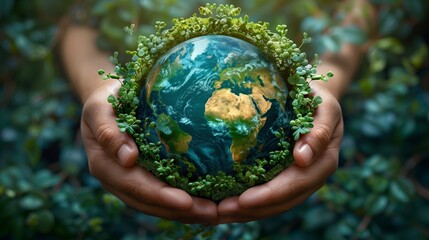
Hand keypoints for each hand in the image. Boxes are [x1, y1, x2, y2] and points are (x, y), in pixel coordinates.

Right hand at [81, 80, 217, 223]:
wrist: (109, 100)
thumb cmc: (107, 98)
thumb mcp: (100, 108)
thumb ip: (108, 131)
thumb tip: (128, 158)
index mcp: (104, 165)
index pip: (135, 186)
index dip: (161, 196)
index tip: (187, 201)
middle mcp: (116, 180)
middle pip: (149, 203)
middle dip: (180, 210)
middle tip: (212, 212)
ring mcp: (128, 183)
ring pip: (157, 205)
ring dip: (186, 213)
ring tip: (214, 212)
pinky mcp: (142, 179)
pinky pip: (162, 197)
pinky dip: (183, 204)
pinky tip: (205, 203)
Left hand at [217, 81, 342, 222]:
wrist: (317, 98)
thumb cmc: (317, 97)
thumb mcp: (324, 107)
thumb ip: (318, 131)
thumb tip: (302, 158)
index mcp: (323, 162)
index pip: (294, 185)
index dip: (269, 195)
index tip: (243, 200)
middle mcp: (312, 177)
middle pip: (282, 202)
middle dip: (251, 210)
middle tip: (220, 211)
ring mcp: (301, 181)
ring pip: (274, 205)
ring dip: (246, 212)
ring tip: (217, 213)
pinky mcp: (287, 178)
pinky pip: (269, 197)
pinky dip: (248, 204)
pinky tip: (226, 204)